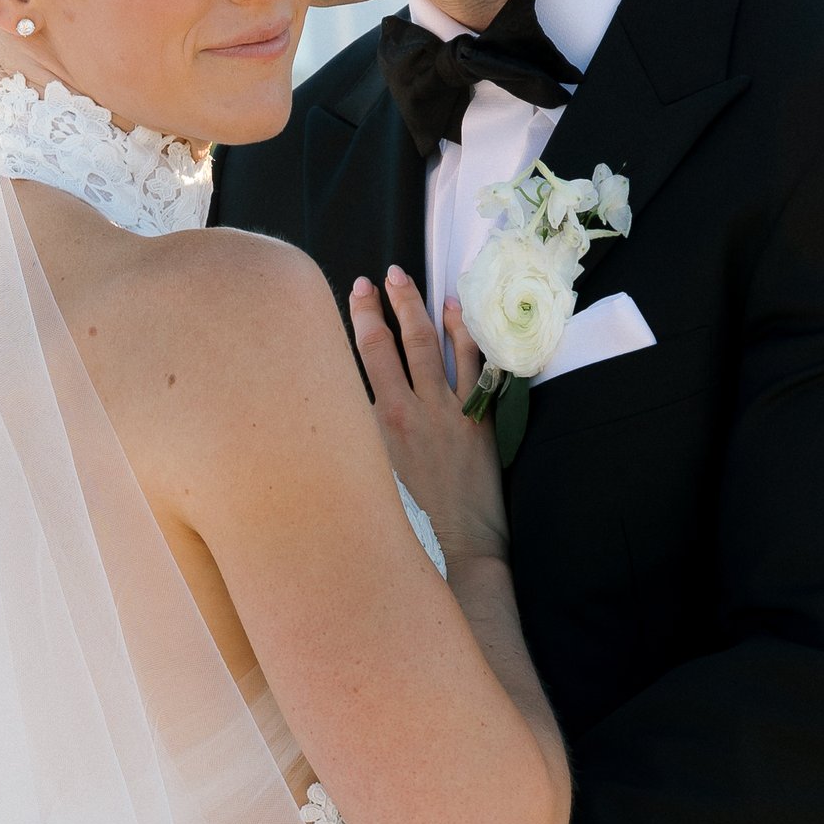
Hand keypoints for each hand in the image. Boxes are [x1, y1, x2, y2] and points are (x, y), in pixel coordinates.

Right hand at [349, 265, 509, 568]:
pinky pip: (476, 366)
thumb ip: (359, 436)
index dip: (362, 317)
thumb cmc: (408, 524)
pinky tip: (460, 313)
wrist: (457, 548)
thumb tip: (344, 404)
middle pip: (401, 342)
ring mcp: (451, 413)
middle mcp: (414, 411)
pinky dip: (467, 336)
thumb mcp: (368, 477)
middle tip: (384, 276)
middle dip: (391, 304)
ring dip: (424, 310)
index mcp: (380, 425)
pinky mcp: (478, 421)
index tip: (357, 290)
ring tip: (414, 283)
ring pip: (437, 347)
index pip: (367, 356)